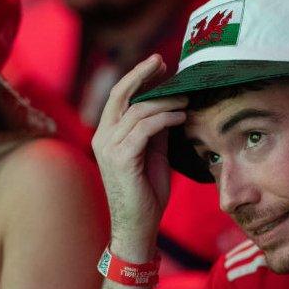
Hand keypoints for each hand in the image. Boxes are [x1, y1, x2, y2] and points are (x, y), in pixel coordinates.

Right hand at [91, 54, 187, 258]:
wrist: (138, 226)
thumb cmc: (147, 194)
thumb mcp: (154, 155)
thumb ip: (157, 132)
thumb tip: (170, 107)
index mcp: (107, 135)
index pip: (119, 97)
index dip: (137, 77)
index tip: (157, 64)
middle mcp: (102, 137)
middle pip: (121, 95)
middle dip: (142, 75)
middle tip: (164, 62)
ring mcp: (109, 147)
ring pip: (137, 111)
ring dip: (165, 102)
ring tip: (185, 99)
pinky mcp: (121, 158)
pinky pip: (144, 129)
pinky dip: (164, 119)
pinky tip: (180, 117)